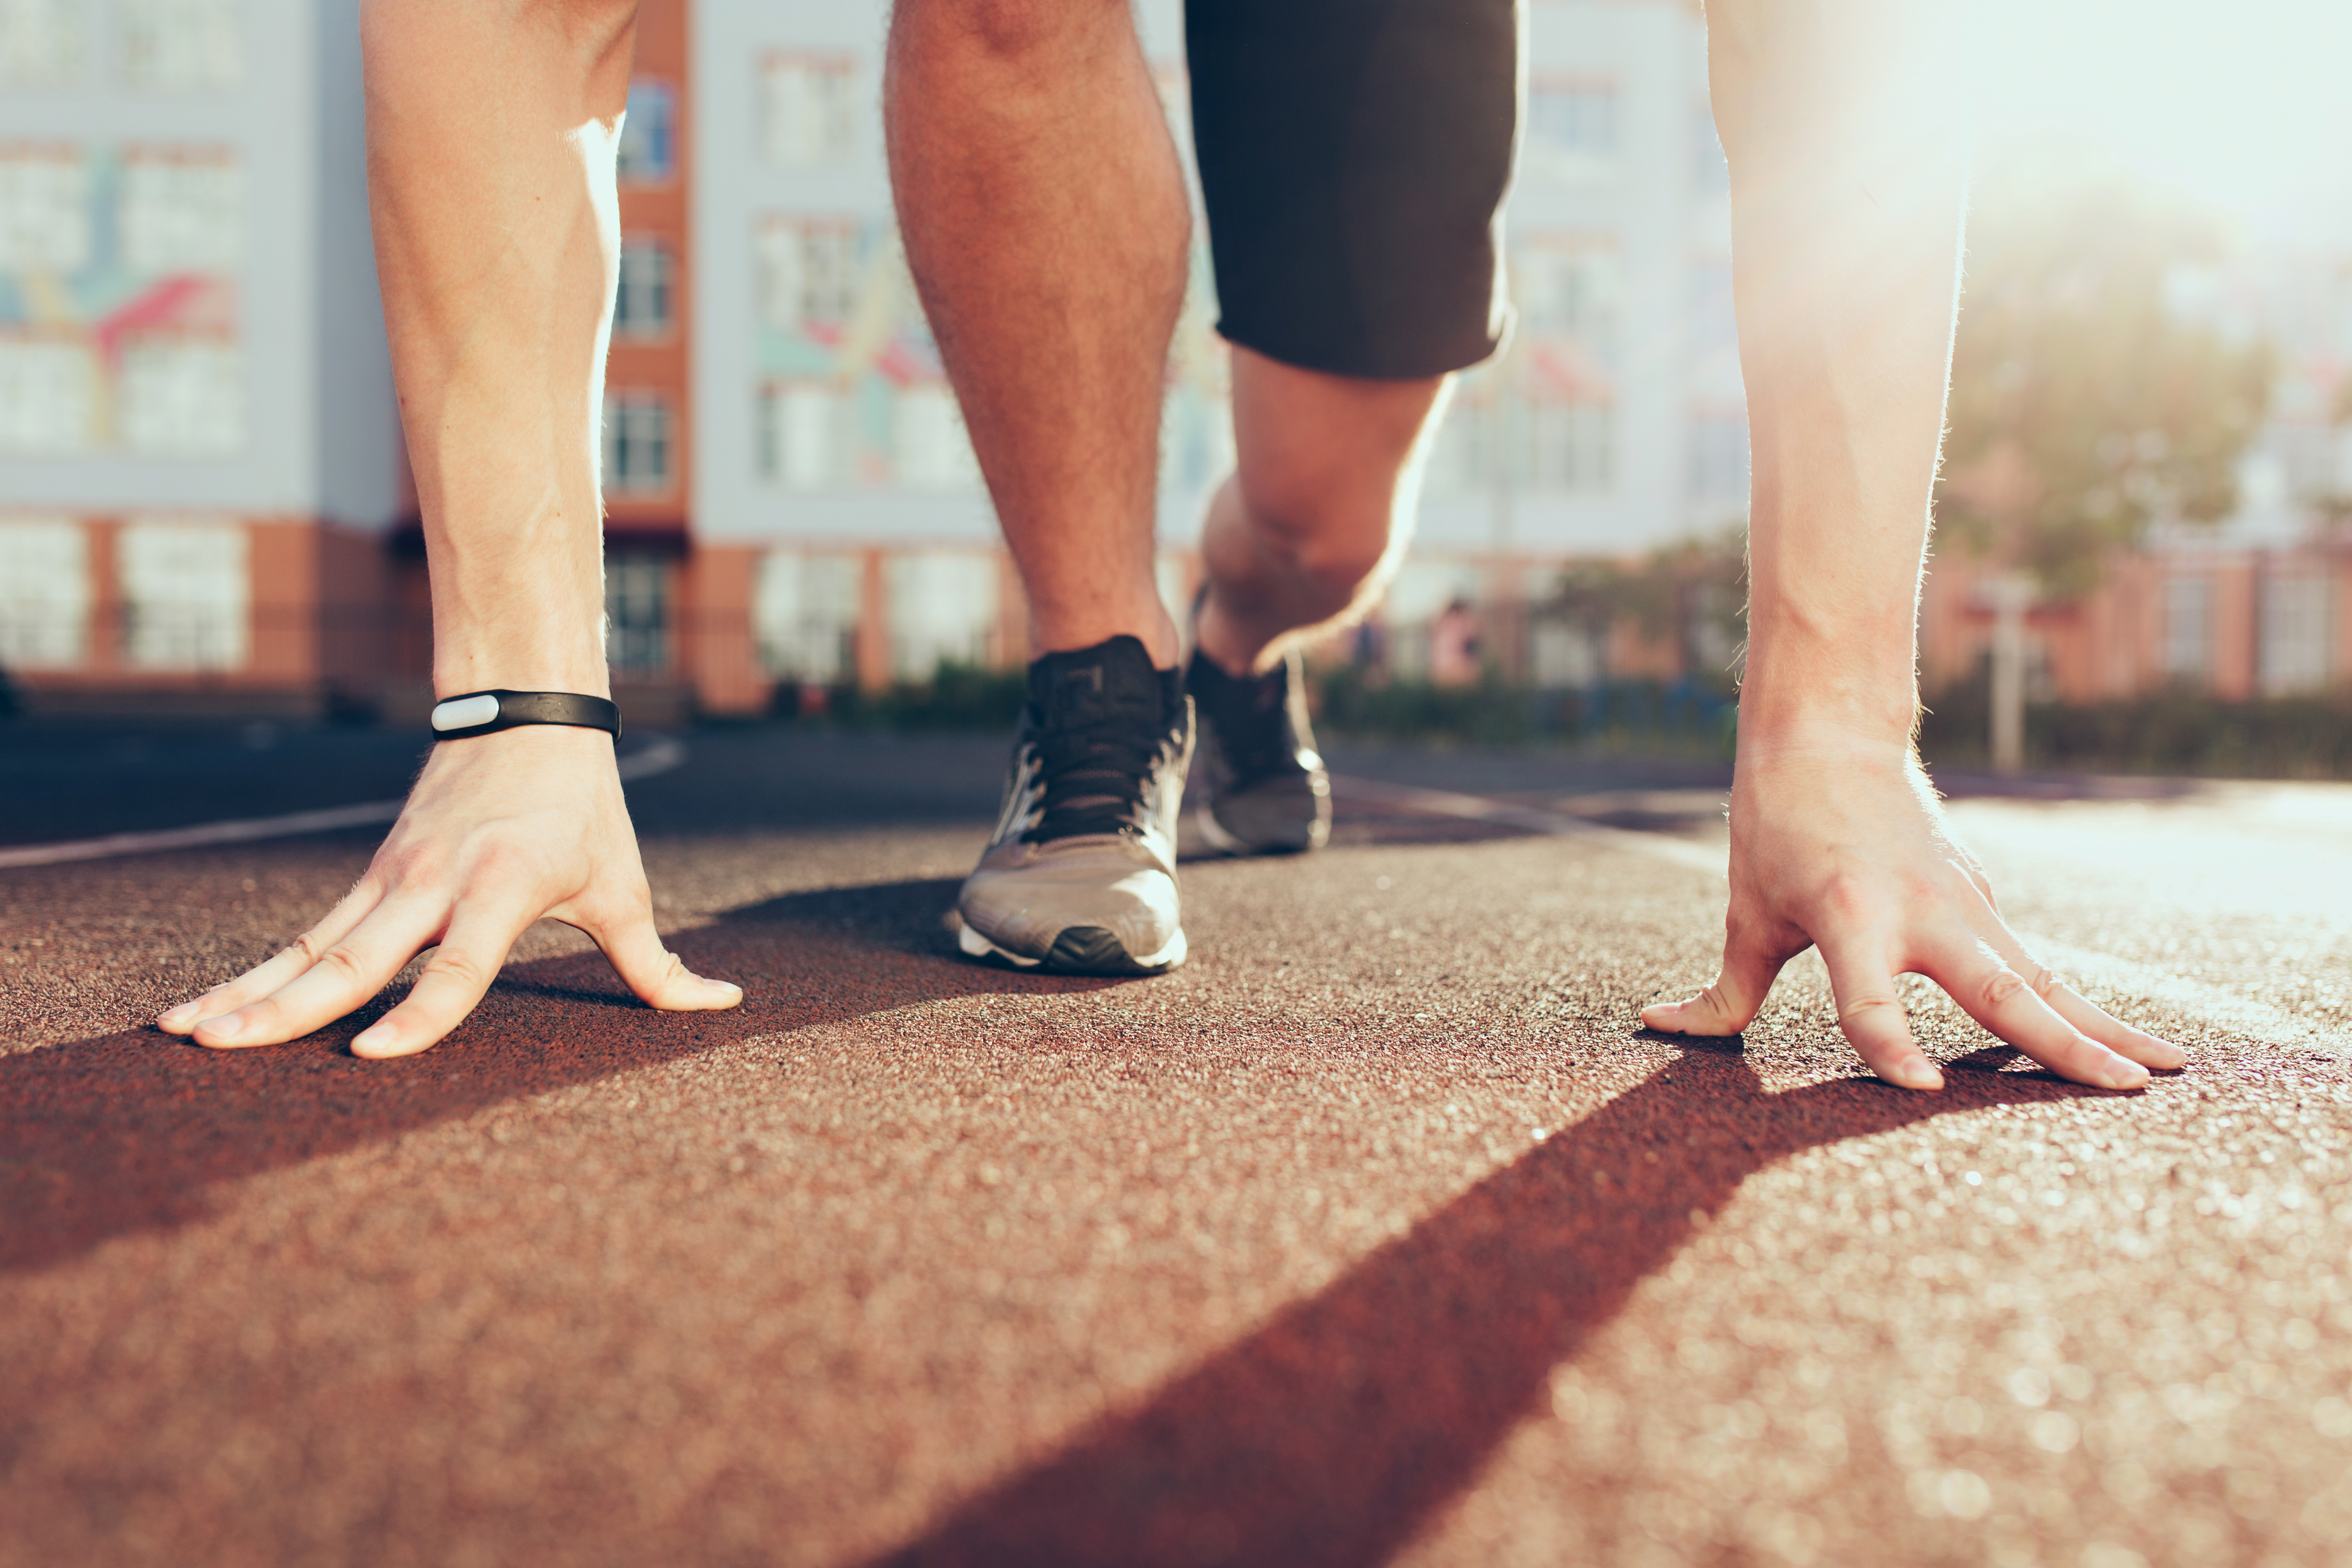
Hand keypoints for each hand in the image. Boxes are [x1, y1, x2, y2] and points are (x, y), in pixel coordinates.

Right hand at [156, 726, 740, 1057]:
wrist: (529, 713)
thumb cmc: (584, 807)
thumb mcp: (626, 885)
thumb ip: (660, 965)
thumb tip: (724, 1007)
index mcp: (500, 888)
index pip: (454, 967)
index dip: (419, 1016)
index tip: (372, 1057)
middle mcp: (433, 885)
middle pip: (351, 958)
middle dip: (287, 1009)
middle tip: (225, 1051)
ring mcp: (390, 881)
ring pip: (308, 948)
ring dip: (249, 993)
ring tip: (188, 1036)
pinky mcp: (368, 881)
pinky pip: (303, 937)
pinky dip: (255, 972)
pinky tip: (206, 1008)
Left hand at [1640, 733, 2183, 1091]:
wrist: (1828, 735)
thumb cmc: (1777, 825)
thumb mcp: (1745, 909)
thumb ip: (1721, 989)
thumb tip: (1658, 1026)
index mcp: (1850, 913)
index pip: (1868, 995)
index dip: (1889, 1042)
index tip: (1922, 1088)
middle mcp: (1921, 910)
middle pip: (2000, 988)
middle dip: (2062, 1043)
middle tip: (2120, 1089)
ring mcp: (1963, 904)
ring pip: (2042, 977)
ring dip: (2102, 1026)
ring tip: (2161, 1075)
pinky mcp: (1981, 903)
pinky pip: (2036, 965)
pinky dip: (2082, 1005)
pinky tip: (2125, 1043)